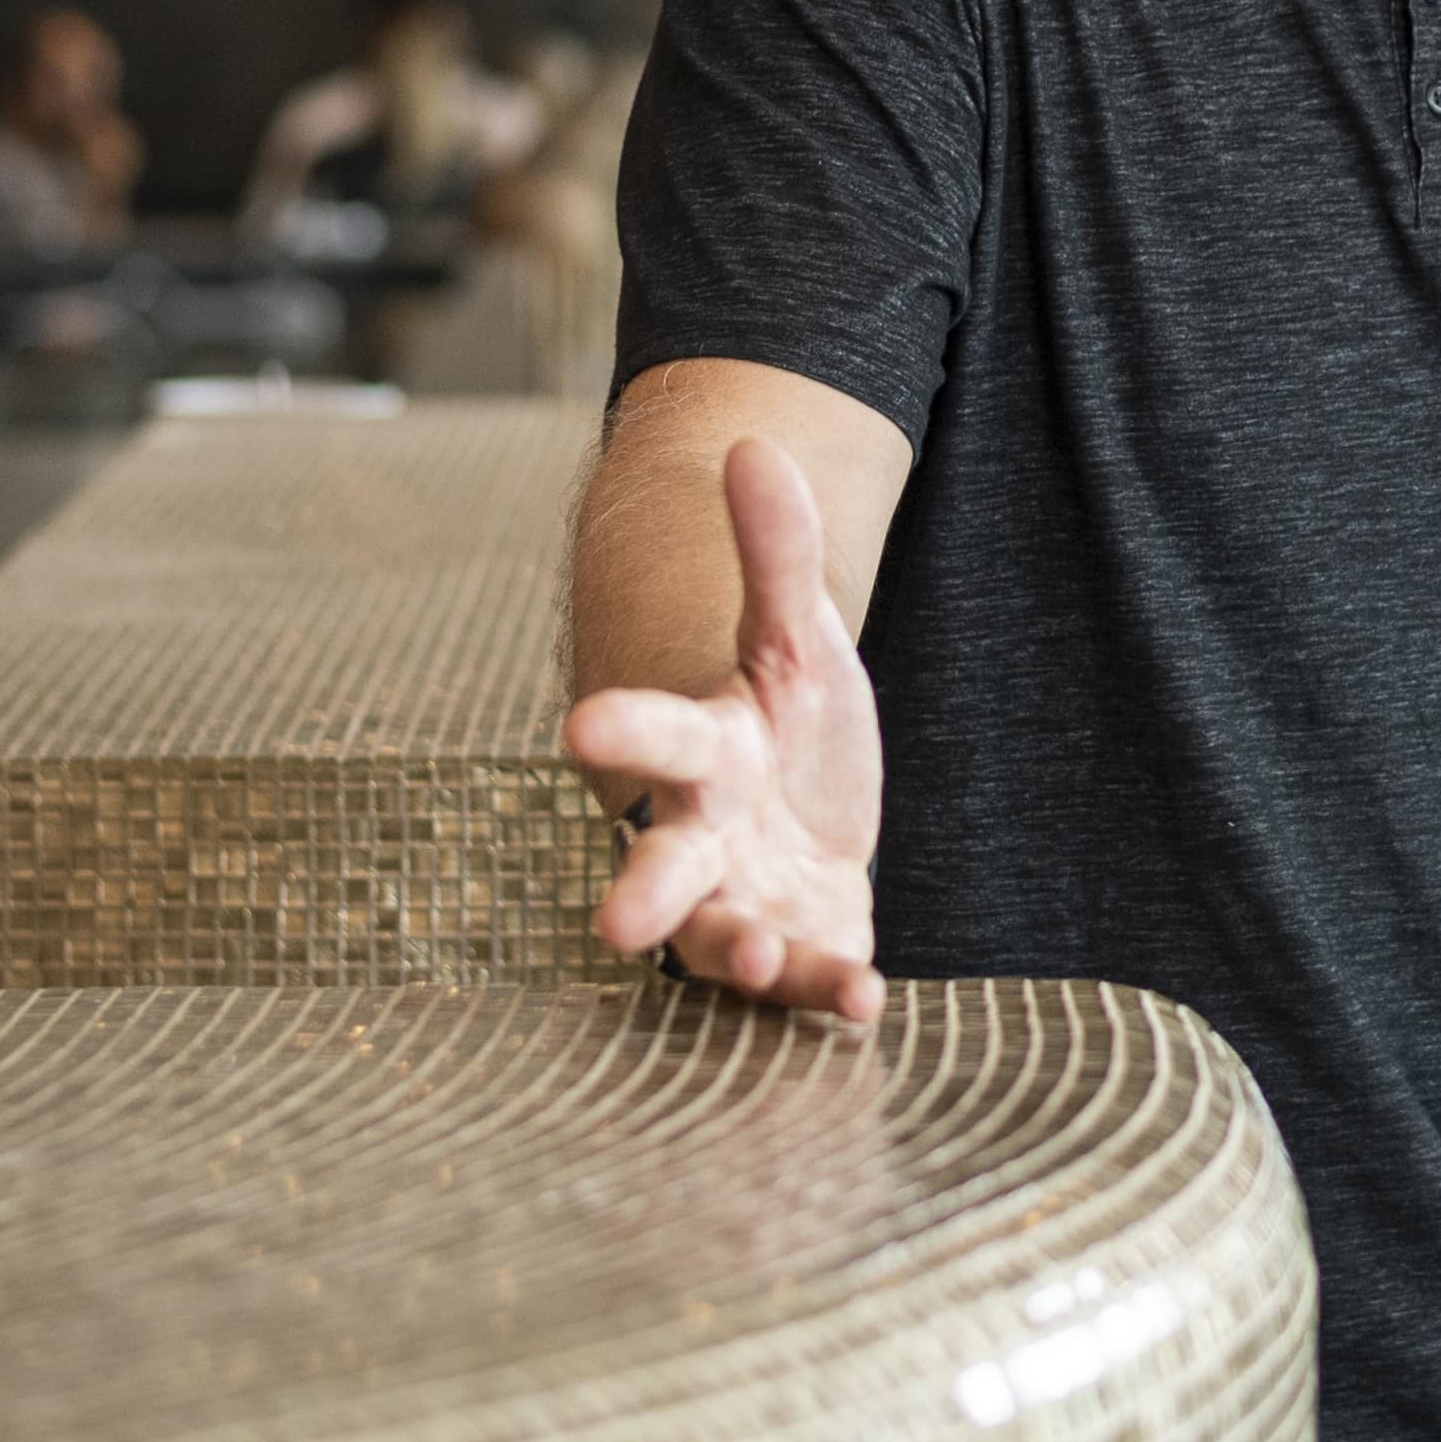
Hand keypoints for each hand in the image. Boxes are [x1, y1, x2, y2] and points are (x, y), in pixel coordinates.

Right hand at [561, 436, 886, 1023]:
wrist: (811, 815)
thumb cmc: (788, 727)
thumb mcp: (799, 639)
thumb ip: (776, 556)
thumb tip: (753, 443)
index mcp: (705, 752)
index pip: (659, 737)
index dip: (624, 731)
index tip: (579, 723)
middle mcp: (709, 838)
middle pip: (666, 864)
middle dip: (642, 892)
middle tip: (613, 925)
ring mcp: (747, 905)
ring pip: (727, 939)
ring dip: (738, 954)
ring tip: (752, 957)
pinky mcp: (799, 953)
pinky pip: (807, 982)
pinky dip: (829, 993)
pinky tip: (861, 998)